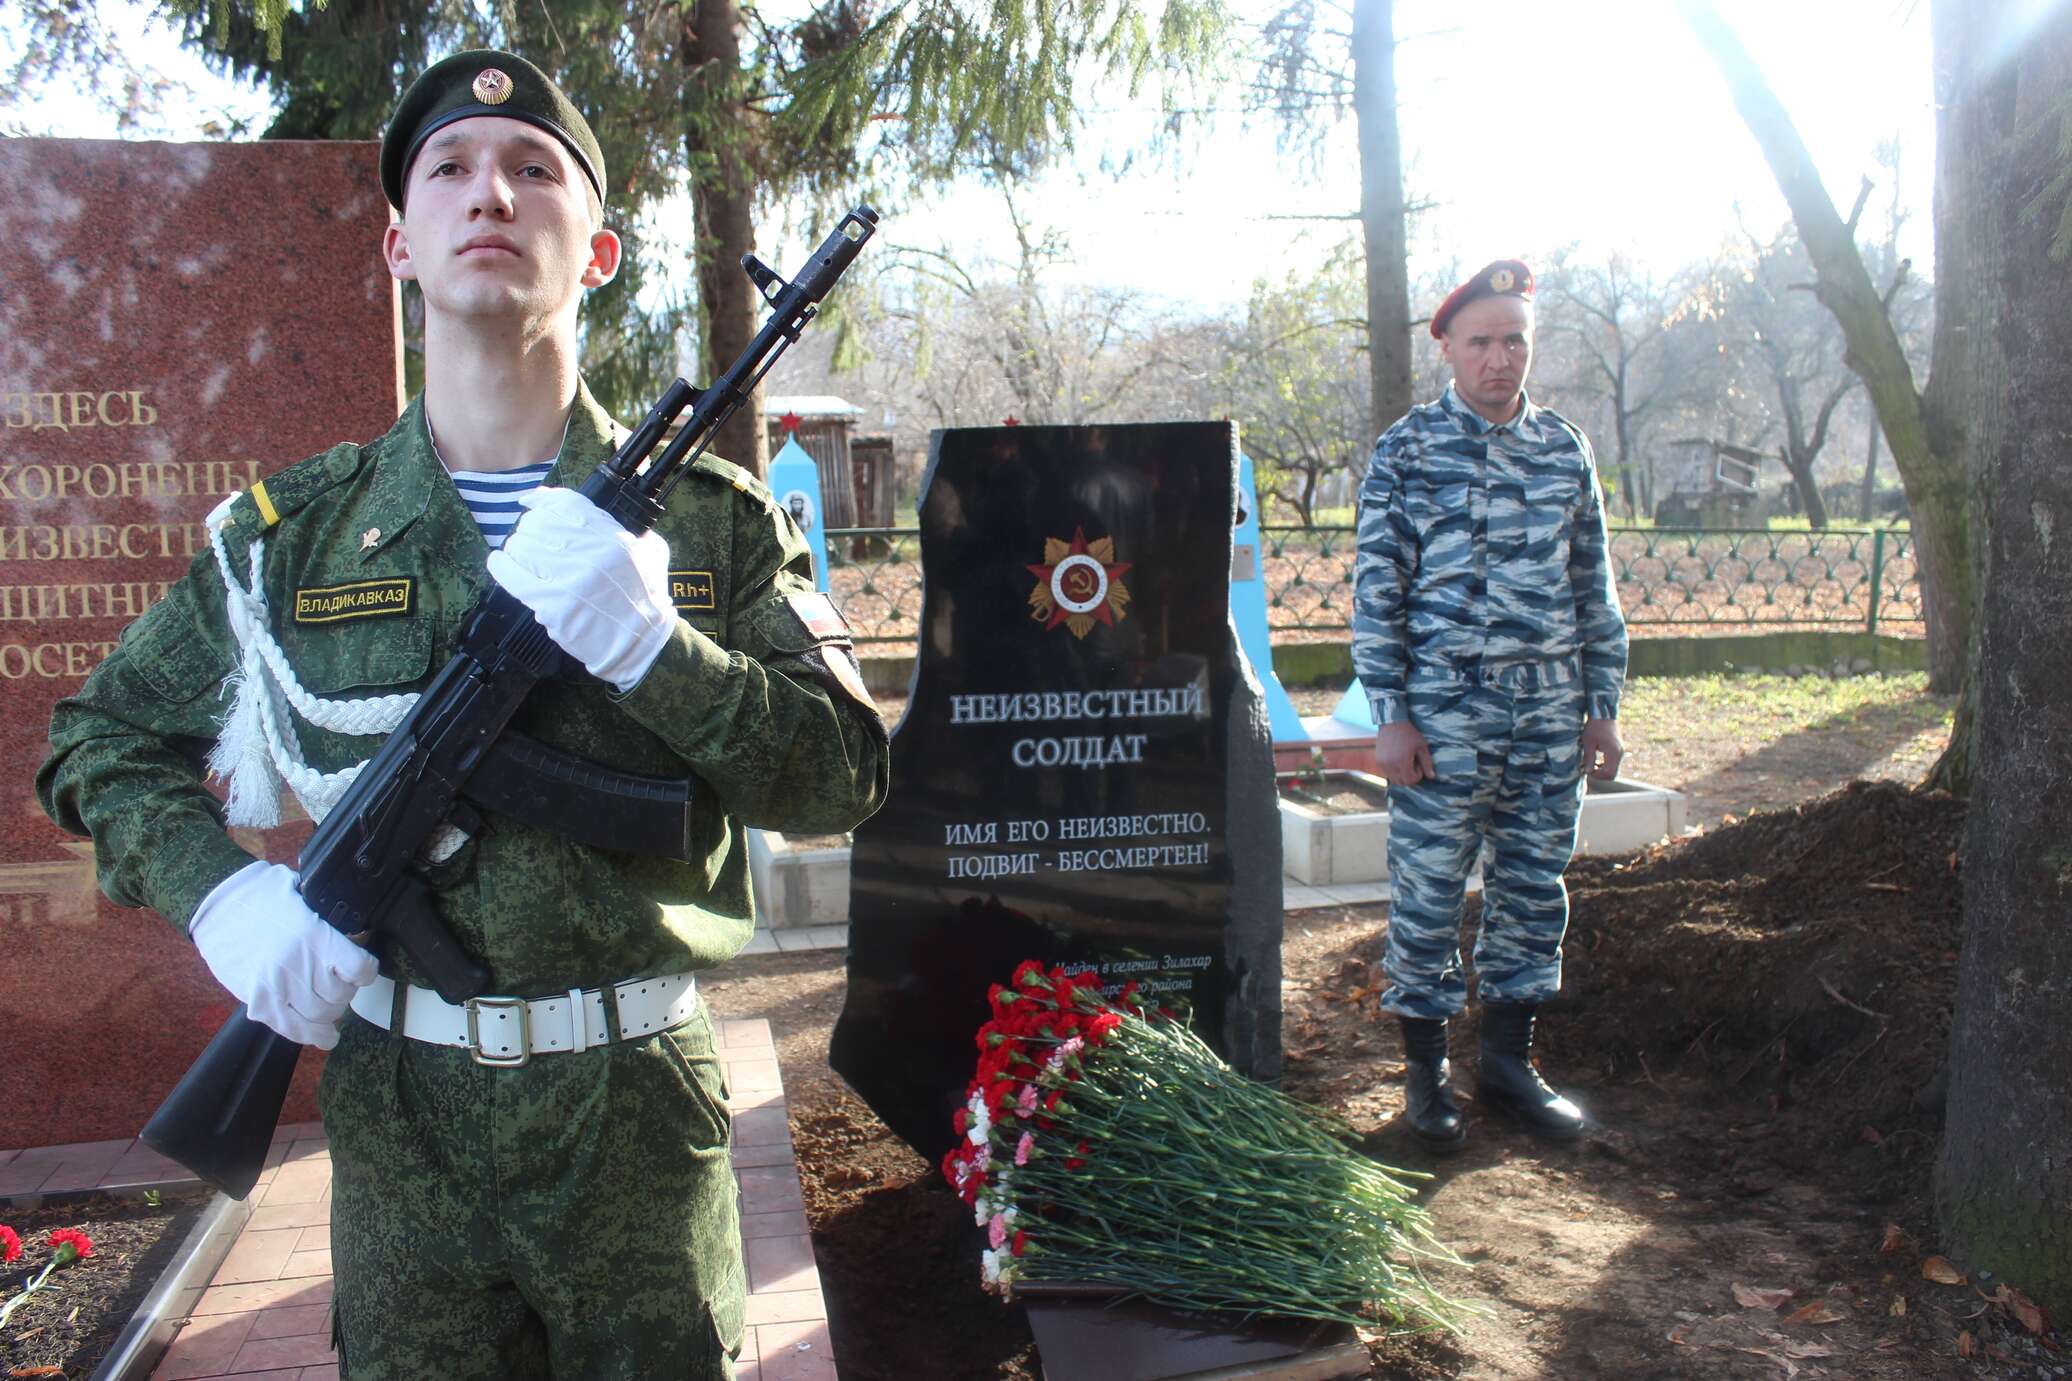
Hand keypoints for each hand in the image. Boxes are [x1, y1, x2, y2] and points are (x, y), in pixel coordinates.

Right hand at [189, 860, 377, 1048]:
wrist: (216, 908)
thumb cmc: (260, 895)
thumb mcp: (303, 891)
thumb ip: (328, 911)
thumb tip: (353, 923)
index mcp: (314, 936)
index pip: (359, 968)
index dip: (366, 970)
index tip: (363, 970)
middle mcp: (298, 965)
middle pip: (340, 995)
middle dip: (346, 991)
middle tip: (341, 984)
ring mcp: (275, 987)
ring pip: (320, 1016)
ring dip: (331, 1013)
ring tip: (330, 1005)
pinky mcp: (256, 1001)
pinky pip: (292, 1028)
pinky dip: (313, 1036)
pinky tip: (325, 1036)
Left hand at [486, 487, 675, 691]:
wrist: (640, 642)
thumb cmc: (644, 597)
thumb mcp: (649, 551)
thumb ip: (618, 527)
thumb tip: (575, 508)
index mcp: (613, 538)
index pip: (566, 503)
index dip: (542, 498)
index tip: (530, 501)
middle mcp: (590, 554)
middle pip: (539, 523)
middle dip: (530, 527)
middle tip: (530, 538)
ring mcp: (569, 580)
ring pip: (522, 546)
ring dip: (517, 548)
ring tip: (519, 555)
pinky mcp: (552, 605)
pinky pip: (512, 576)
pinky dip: (500, 565)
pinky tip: (499, 562)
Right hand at [1372, 721, 1434, 784]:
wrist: (1392, 723)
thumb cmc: (1410, 734)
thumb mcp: (1422, 747)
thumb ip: (1427, 763)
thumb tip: (1432, 777)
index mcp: (1402, 761)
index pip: (1410, 780)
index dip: (1417, 776)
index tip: (1418, 764)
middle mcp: (1390, 764)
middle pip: (1401, 782)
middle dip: (1409, 777)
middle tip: (1412, 764)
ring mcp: (1382, 763)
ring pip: (1393, 779)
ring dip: (1401, 775)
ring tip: (1405, 762)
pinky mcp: (1378, 761)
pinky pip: (1387, 773)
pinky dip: (1394, 771)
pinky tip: (1398, 760)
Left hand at [1581, 717, 1623, 781]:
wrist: (1603, 714)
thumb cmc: (1594, 726)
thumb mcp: (1588, 742)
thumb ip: (1588, 758)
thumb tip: (1587, 772)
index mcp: (1613, 752)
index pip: (1609, 773)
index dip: (1597, 775)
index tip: (1586, 770)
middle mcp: (1620, 753)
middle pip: (1613, 774)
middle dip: (1600, 775)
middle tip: (1588, 769)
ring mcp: (1621, 752)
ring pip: (1614, 769)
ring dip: (1603, 770)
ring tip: (1590, 764)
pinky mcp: (1619, 750)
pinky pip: (1614, 763)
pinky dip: (1606, 765)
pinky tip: (1596, 761)